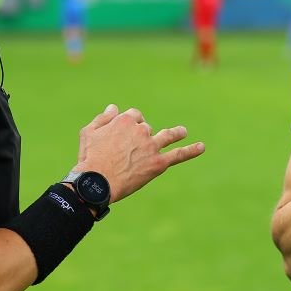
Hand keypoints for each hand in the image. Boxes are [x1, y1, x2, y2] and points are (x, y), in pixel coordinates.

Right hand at [73, 104, 204, 201]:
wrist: (96, 182)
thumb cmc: (89, 158)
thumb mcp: (88, 132)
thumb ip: (103, 118)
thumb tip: (114, 107)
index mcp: (126, 119)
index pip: (135, 116)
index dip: (131, 125)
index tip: (125, 134)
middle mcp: (142, 130)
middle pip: (147, 129)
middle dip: (142, 137)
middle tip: (130, 153)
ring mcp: (152, 146)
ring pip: (168, 135)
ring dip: (176, 133)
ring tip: (182, 132)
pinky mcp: (158, 163)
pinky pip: (178, 155)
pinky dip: (191, 151)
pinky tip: (201, 147)